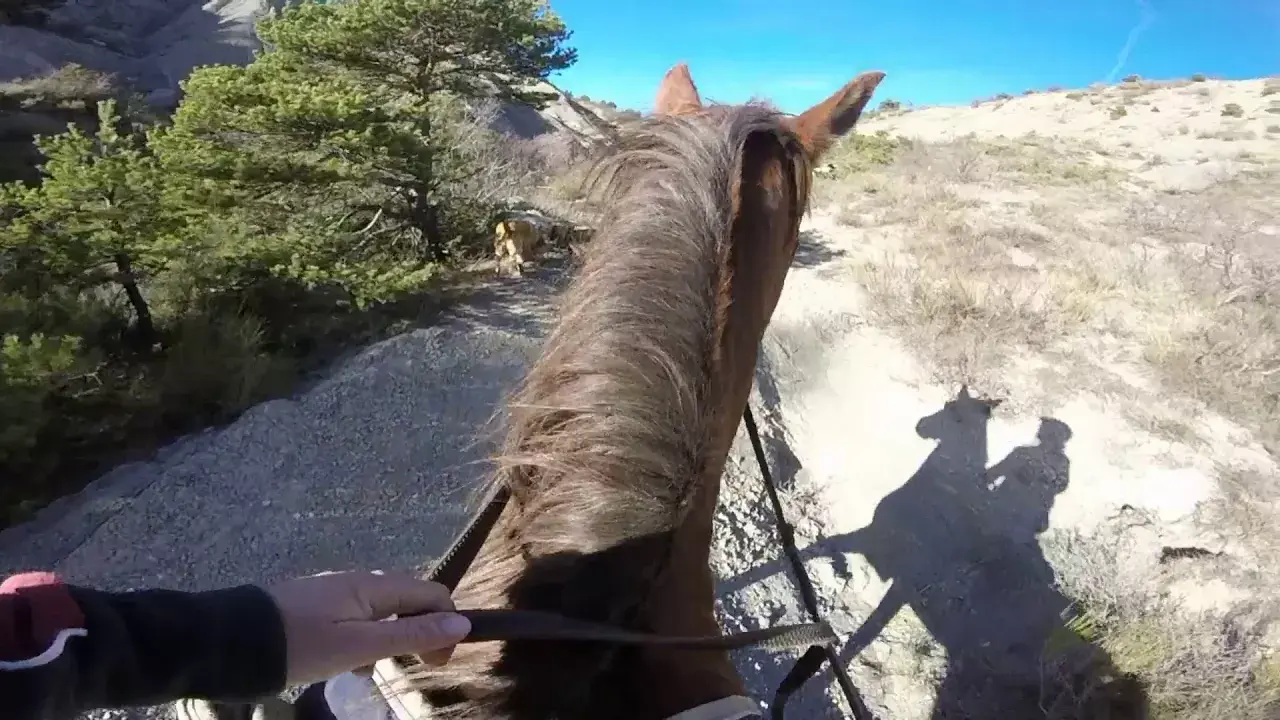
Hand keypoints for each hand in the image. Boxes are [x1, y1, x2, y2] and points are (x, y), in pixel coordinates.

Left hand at [262, 570, 470, 685]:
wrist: (230, 640)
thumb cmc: (299, 644)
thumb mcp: (359, 646)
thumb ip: (410, 634)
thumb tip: (461, 624)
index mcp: (373, 586)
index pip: (431, 592)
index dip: (446, 623)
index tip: (438, 662)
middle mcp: (358, 581)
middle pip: (408, 598)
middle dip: (422, 630)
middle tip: (417, 666)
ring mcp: (335, 591)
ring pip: (382, 610)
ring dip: (393, 636)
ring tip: (377, 669)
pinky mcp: (316, 605)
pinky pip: (357, 617)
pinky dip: (366, 638)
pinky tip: (350, 664)